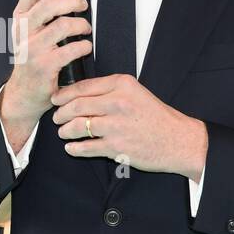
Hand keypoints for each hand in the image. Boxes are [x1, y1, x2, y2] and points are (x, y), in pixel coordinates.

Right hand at [1, 0, 91, 149]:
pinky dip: (83, 46)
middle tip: (82, 5)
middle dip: (72, 1)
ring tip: (85, 29)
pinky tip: (84, 47)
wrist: (23, 92)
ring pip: (62, 26)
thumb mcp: (36, 31)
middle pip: (49, 5)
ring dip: (81, 24)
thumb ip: (52, 9)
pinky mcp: (44, 66)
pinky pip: (70, 49)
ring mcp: (32, 49)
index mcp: (20, 19)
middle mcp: (23, 32)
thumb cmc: (34, 58)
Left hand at [51, 74, 207, 178]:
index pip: (84, 86)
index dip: (64, 94)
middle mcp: (118, 103)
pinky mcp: (117, 147)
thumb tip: (79, 93)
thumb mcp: (136, 93)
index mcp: (122, 85)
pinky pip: (86, 147)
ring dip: (65, 131)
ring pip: (78, 126)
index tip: (56, 99)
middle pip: (77, 106)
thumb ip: (111, 90)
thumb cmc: (156, 116)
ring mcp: (117, 126)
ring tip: (63, 132)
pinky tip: (71, 147)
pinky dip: (74, 148)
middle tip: (57, 117)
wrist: (177, 140)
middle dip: (61, 113)